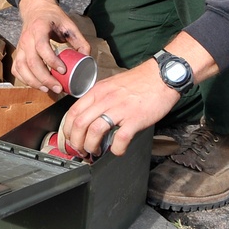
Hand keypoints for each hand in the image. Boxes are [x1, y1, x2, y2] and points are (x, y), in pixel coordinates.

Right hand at [12, 0, 90, 93]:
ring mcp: (20, 46)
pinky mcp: (18, 53)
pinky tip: (37, 84)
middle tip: (58, 87)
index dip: (51, 61)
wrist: (36, 9)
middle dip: (44, 78)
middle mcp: (27, 38)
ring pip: (21, 67)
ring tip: (47, 89)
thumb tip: (87, 59)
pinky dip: (24, 79)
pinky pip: (16, 69)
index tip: (63, 70)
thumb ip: (80, 41)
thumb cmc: (53, 18)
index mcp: (39, 28)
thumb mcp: (69, 24)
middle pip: (31, 61)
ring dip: (33, 81)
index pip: (41, 46)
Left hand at [59, 59, 178, 156]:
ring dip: (91, 146)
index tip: (70, 140)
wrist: (161, 76)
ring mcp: (120, 109)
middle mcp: (105, 99)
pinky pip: (120, 138)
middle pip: (79, 124)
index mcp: (97, 92)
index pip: (72, 112)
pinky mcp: (135, 119)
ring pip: (94, 131)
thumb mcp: (111, 85)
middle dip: (76, 142)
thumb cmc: (138, 82)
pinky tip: (117, 150)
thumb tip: (90, 117)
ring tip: (95, 151)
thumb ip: (99, 99)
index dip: (67, 130)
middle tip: (81, 150)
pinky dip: (116, 149)